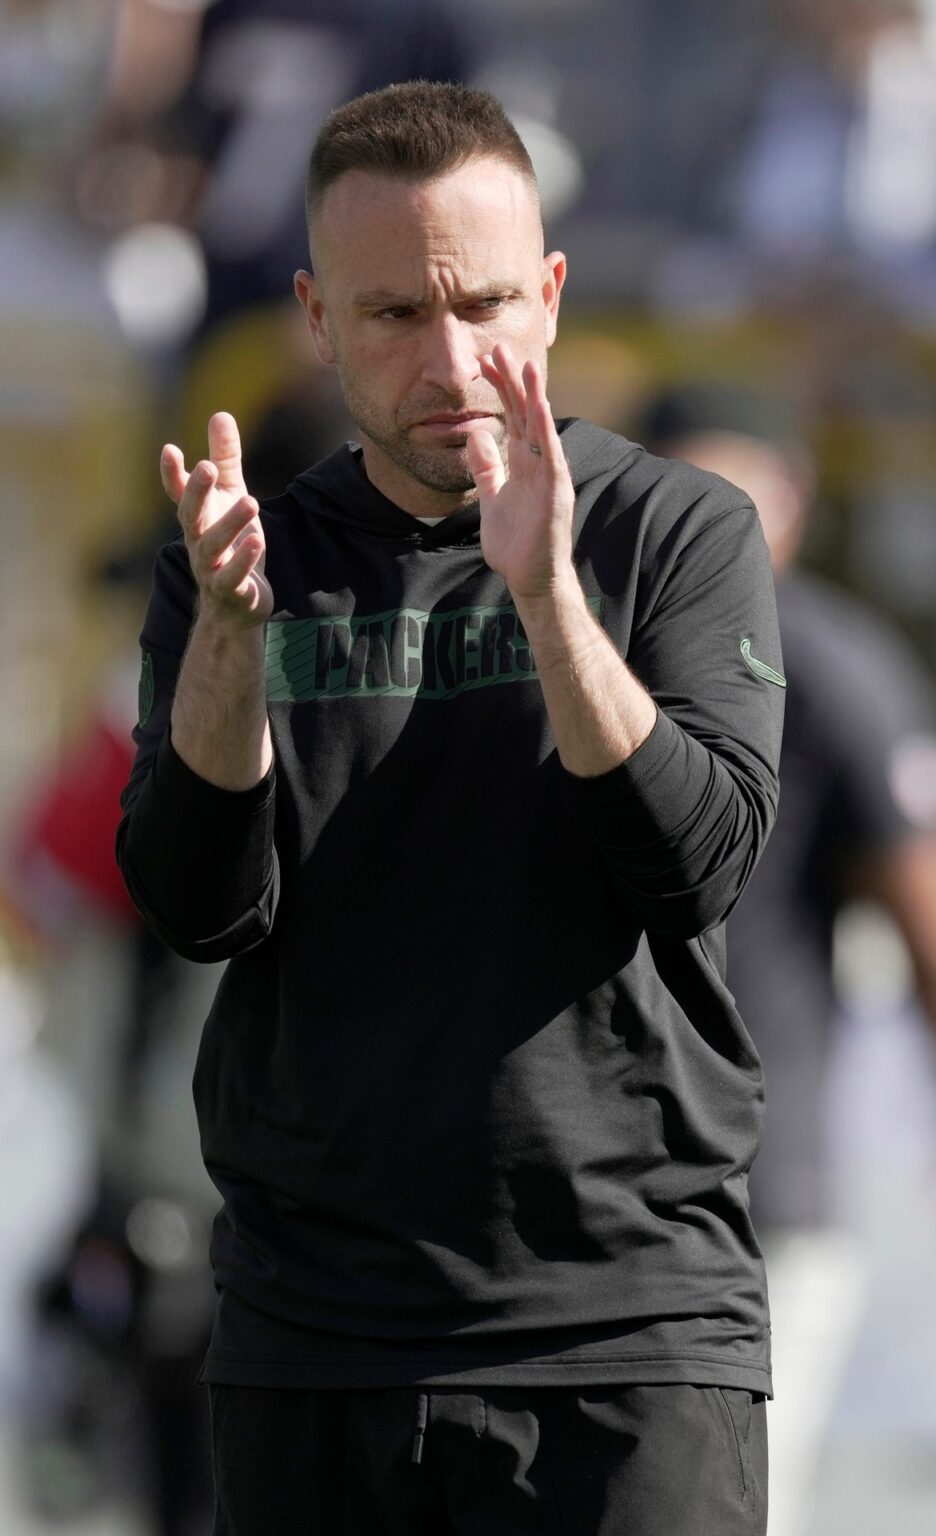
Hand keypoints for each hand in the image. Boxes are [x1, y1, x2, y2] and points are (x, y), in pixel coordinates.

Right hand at [161, 412, 272, 627]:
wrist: (238, 606)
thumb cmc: (232, 544)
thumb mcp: (231, 497)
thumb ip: (225, 459)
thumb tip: (220, 414)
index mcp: (198, 518)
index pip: (179, 494)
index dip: (172, 474)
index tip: (170, 449)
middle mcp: (198, 541)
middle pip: (190, 516)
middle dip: (196, 493)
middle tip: (205, 468)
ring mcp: (212, 568)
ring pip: (213, 546)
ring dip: (229, 524)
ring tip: (250, 500)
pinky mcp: (232, 591)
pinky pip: (234, 576)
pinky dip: (243, 559)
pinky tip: (256, 540)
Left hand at [467, 343, 576, 603]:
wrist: (529, 579)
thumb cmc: (515, 544)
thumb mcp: (491, 497)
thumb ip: (486, 467)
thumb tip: (475, 436)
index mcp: (523, 463)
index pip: (512, 416)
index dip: (501, 387)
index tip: (486, 359)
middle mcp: (539, 464)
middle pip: (526, 414)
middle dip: (514, 381)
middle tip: (500, 348)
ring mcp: (549, 477)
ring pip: (542, 429)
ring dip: (536, 396)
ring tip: (529, 365)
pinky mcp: (556, 494)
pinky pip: (551, 458)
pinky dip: (546, 432)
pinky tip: (541, 409)